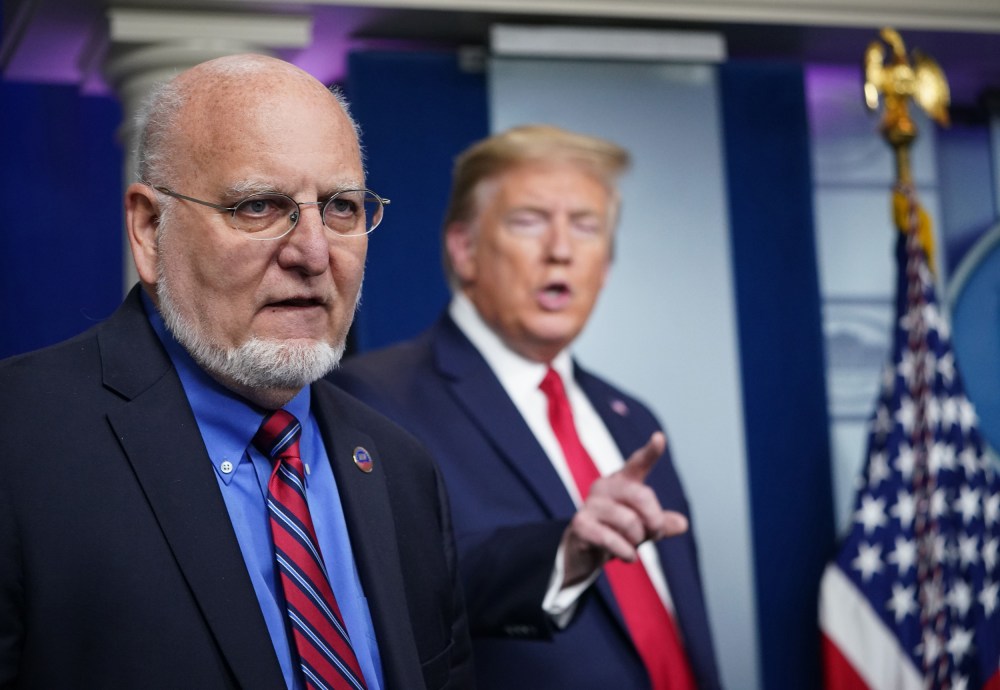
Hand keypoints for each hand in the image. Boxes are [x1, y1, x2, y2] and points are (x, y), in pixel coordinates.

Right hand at [560, 431, 688, 586]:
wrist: (581, 552)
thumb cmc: (615, 532)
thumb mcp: (643, 527)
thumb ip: (662, 523)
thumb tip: (682, 524)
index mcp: (622, 482)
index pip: (638, 464)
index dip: (650, 452)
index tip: (660, 438)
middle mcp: (605, 487)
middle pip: (642, 496)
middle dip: (655, 521)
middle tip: (654, 535)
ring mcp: (590, 504)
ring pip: (630, 522)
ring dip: (638, 541)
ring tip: (633, 547)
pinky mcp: (580, 524)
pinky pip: (611, 539)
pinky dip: (626, 552)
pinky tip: (628, 556)